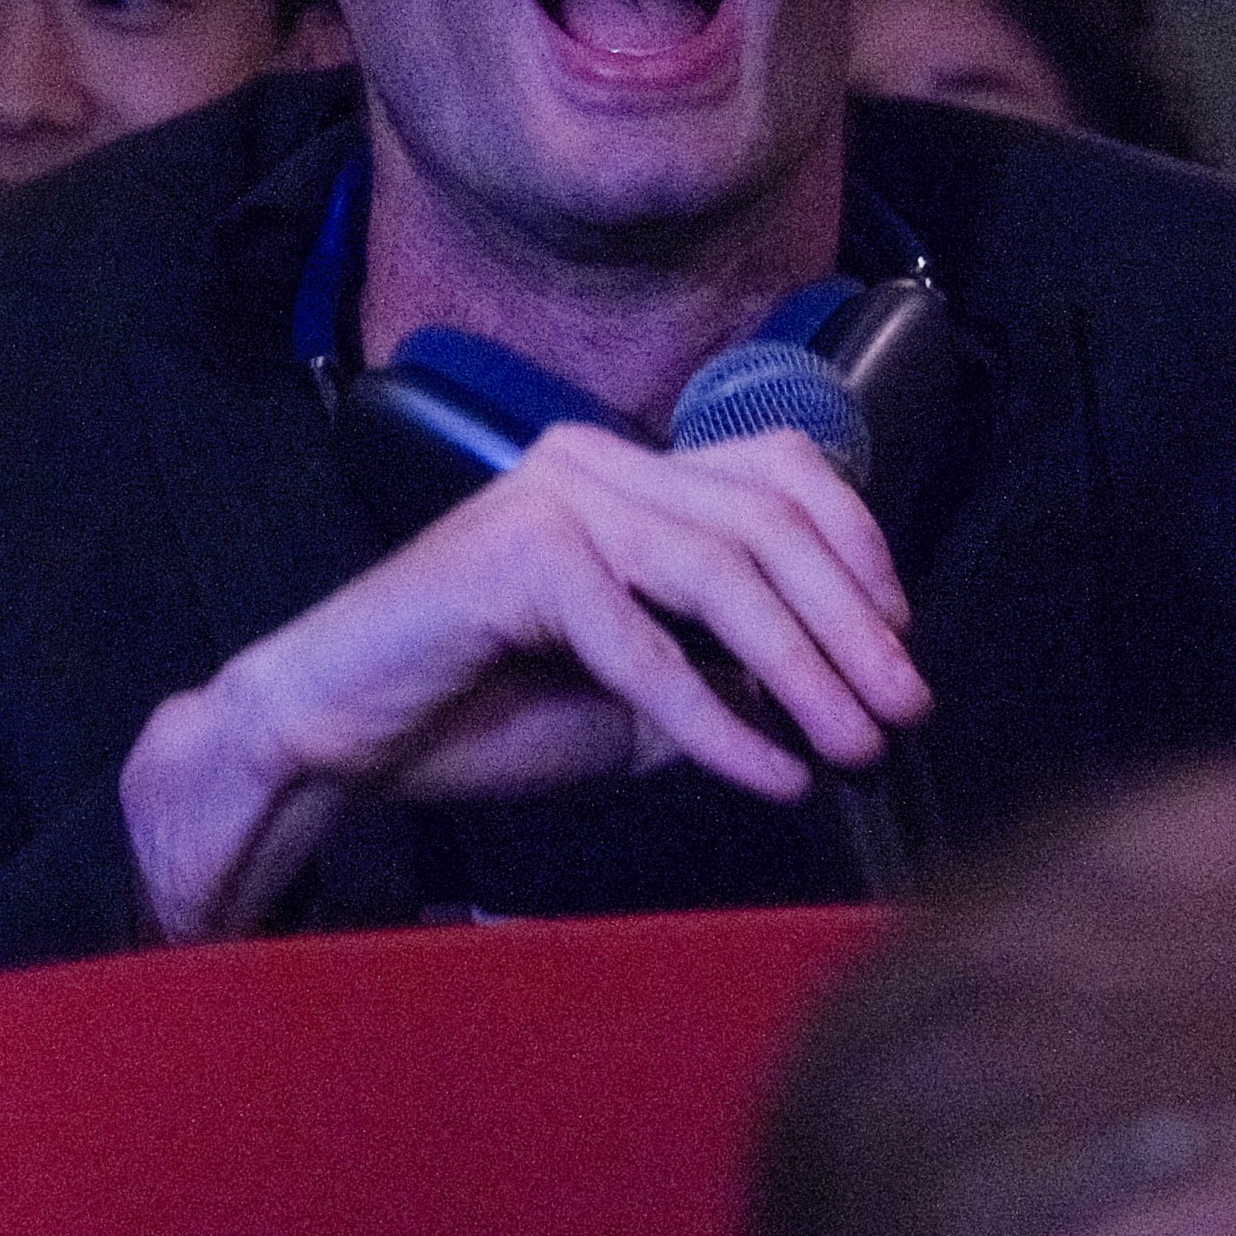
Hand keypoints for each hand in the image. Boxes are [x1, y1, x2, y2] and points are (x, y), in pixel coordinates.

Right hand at [122, 420, 929, 938]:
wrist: (332, 737)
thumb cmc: (475, 711)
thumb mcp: (636, 693)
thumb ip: (724, 674)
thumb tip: (841, 696)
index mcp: (621, 473)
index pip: (778, 471)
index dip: (859, 549)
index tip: (899, 644)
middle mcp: (590, 463)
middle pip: (767, 520)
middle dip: (852, 623)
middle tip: (903, 711)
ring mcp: (550, 499)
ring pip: (723, 572)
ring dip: (805, 670)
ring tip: (853, 747)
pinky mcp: (515, 557)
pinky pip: (646, 643)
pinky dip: (716, 717)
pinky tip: (764, 773)